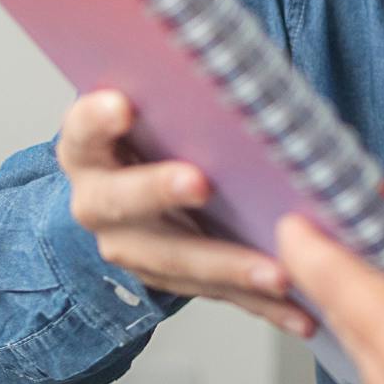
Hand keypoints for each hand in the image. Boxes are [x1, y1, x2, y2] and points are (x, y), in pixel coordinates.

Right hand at [57, 91, 313, 336]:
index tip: (122, 104)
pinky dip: (261, 305)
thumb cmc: (149, 137)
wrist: (123, 192)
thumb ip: (175, 93)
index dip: (98, 118)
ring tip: (276, 274)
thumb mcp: (149, 108)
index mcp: (87, 149)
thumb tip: (237, 71)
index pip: (83, 129)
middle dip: (161, 191)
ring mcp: (129, 247)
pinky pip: (216, 294)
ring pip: (173, 261)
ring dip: (228, 267)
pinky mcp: (168, 281)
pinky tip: (300, 312)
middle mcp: (97, 202)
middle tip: (199, 183)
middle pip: (121, 202)